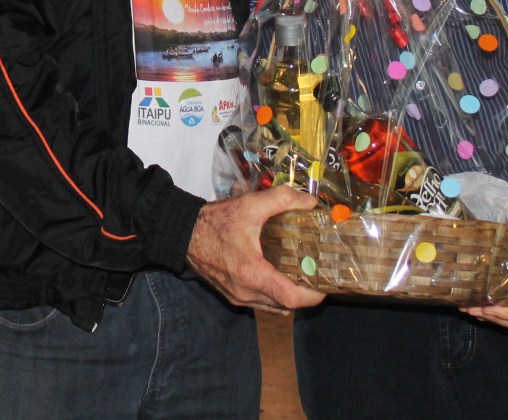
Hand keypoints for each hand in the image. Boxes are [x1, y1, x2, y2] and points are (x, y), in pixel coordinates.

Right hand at [186, 186, 326, 314]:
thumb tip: (310, 202)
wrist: (182, 233)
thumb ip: (282, 199)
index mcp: (253, 273)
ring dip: (288, 297)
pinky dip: (272, 296)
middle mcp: (246, 292)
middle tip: (315, 276)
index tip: (325, 284)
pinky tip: (276, 276)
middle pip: (285, 306)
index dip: (312, 295)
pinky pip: (259, 304)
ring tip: (298, 277)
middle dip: (304, 295)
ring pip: (272, 307)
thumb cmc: (216, 221)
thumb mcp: (250, 204)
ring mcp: (237, 297)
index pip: (291, 297)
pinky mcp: (230, 295)